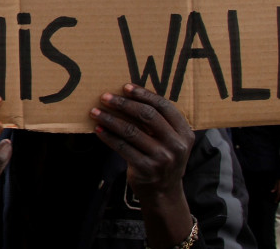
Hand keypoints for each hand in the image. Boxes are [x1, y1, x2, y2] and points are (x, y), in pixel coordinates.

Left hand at [90, 84, 194, 247]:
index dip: (144, 95)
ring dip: (110, 119)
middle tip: (105, 97)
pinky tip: (98, 130)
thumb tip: (128, 95)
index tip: (125, 87)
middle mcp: (176, 145)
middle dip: (123, 104)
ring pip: (131, 131)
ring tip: (95, 112)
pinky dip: (108, 137)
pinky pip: (122, 147)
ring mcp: (162, 158)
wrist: (163, 193)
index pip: (164, 106)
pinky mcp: (146, 169)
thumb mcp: (171, 141)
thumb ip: (159, 122)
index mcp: (185, 133)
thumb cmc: (162, 158)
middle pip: (147, 116)